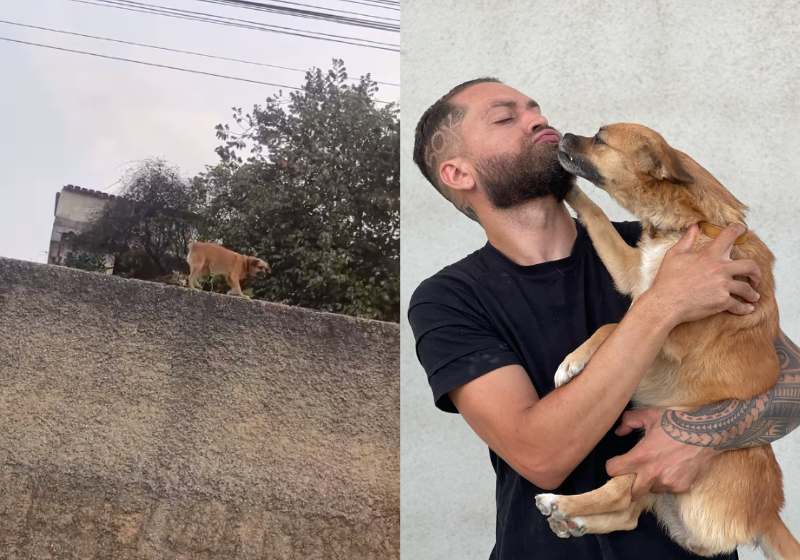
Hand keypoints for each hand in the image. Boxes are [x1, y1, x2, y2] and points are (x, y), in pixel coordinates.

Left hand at [605, 407, 721, 501]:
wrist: (706, 434)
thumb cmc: (676, 424)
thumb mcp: (650, 415)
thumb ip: (629, 420)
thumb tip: (619, 432)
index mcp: (640, 457)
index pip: (613, 471)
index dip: (612, 466)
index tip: (617, 463)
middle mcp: (652, 474)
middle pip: (630, 492)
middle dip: (629, 485)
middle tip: (633, 474)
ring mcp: (667, 483)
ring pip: (650, 490)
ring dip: (650, 482)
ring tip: (658, 467)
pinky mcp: (682, 488)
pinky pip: (668, 490)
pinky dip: (667, 483)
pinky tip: (673, 469)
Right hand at [647, 223, 760, 326]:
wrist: (665, 303)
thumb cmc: (667, 280)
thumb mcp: (674, 255)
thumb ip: (687, 240)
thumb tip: (695, 227)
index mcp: (709, 255)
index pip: (729, 236)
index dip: (739, 229)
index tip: (743, 230)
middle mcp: (720, 269)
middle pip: (750, 266)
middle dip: (756, 272)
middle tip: (754, 277)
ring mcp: (722, 286)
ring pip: (747, 289)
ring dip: (752, 293)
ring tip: (752, 296)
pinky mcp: (722, 302)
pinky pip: (739, 306)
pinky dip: (744, 309)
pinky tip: (747, 309)